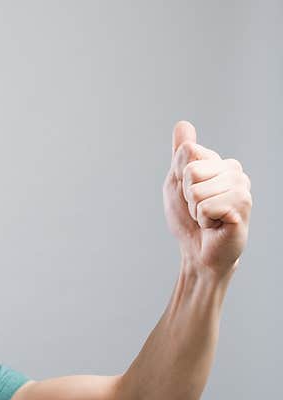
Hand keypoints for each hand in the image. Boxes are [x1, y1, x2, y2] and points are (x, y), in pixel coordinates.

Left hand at [163, 121, 251, 277]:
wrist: (199, 253)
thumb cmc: (188, 221)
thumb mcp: (176, 184)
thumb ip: (180, 156)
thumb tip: (183, 125)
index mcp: (219, 163)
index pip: (188, 152)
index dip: (179, 178)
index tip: (188, 194)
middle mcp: (234, 171)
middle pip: (191, 170)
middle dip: (186, 195)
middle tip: (198, 209)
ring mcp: (241, 187)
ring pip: (197, 190)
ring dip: (194, 210)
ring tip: (207, 218)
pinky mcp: (242, 206)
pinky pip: (205, 206)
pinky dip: (202, 220)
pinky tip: (214, 225)